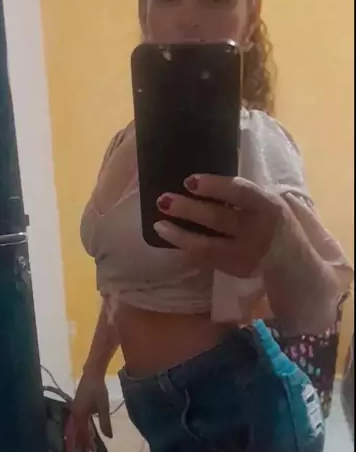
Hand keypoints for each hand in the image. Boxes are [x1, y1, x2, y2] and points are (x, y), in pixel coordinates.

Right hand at [65, 371, 112, 451]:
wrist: (92, 374)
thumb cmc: (98, 390)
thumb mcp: (103, 406)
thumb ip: (105, 422)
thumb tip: (108, 437)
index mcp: (79, 415)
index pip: (83, 433)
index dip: (87, 443)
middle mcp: (74, 414)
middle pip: (75, 432)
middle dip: (78, 443)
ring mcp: (74, 409)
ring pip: (76, 427)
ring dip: (79, 436)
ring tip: (82, 446)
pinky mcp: (77, 406)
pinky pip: (77, 422)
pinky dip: (81, 428)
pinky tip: (86, 431)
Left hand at [155, 175, 287, 277]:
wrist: (293, 262)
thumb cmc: (274, 223)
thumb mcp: (268, 203)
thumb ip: (243, 196)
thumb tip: (201, 182)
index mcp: (268, 206)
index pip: (239, 192)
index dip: (214, 186)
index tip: (189, 181)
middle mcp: (258, 230)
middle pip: (218, 218)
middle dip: (188, 209)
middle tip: (163, 200)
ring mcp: (246, 254)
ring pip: (207, 244)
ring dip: (180, 234)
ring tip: (159, 224)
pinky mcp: (236, 270)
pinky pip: (206, 259)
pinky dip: (188, 248)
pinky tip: (172, 239)